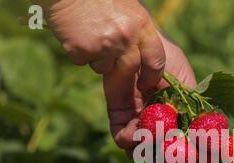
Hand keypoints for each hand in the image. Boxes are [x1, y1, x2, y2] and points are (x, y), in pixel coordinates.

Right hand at [35, 0, 164, 90]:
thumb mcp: (129, 8)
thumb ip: (137, 31)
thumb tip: (143, 56)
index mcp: (141, 24)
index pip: (156, 58)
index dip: (153, 75)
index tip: (147, 83)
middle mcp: (126, 36)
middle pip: (130, 68)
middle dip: (124, 76)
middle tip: (119, 79)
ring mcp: (105, 45)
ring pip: (105, 68)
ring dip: (98, 59)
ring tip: (90, 36)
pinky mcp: (83, 51)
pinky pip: (84, 62)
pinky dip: (80, 53)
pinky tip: (77, 35)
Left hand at [103, 34, 195, 151]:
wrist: (138, 42)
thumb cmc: (167, 58)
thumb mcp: (186, 82)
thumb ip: (194, 107)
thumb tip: (209, 136)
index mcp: (177, 116)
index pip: (182, 143)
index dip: (187, 157)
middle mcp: (158, 122)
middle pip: (160, 152)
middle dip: (162, 160)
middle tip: (164, 160)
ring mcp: (138, 120)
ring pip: (140, 149)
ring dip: (143, 153)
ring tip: (147, 145)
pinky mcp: (119, 114)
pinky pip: (121, 135)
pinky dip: (127, 139)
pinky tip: (133, 133)